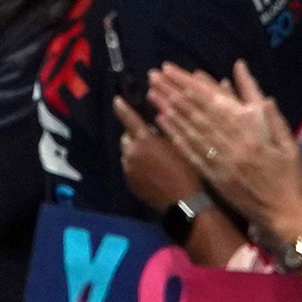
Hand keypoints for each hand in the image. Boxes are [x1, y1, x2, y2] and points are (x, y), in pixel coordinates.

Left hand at [112, 97, 200, 211]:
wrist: (182, 200)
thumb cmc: (185, 170)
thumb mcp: (178, 145)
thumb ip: (163, 133)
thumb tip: (154, 124)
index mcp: (144, 140)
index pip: (129, 119)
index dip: (122, 109)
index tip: (116, 101)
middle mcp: (131, 152)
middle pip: (127, 138)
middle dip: (135, 137)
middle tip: (151, 142)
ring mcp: (128, 168)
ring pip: (128, 154)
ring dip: (135, 152)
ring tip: (153, 160)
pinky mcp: (128, 181)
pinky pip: (129, 168)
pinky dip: (136, 166)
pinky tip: (151, 172)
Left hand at [149, 61, 301, 241]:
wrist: (286, 215)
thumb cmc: (290, 177)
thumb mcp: (288, 144)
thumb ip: (271, 116)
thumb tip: (260, 93)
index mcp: (251, 135)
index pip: (215, 103)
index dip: (192, 85)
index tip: (173, 71)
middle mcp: (231, 146)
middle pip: (197, 114)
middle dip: (173, 92)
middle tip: (153, 76)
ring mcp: (219, 163)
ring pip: (190, 131)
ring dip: (169, 111)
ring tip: (152, 93)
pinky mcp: (212, 177)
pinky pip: (190, 153)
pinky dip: (175, 137)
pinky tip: (161, 123)